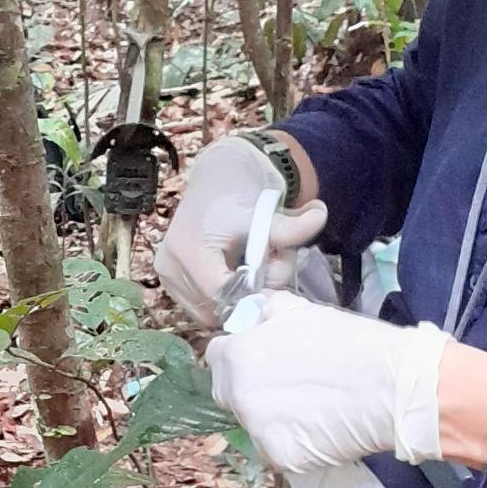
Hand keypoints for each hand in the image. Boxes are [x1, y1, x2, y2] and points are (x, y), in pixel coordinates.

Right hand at [154, 135, 327, 323]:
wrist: (218, 177)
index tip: (271, 286)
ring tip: (248, 268)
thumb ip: (292, 228)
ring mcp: (165, 274)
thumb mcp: (267, 214)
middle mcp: (170, 265)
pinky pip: (199, 304)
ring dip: (233, 297)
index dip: (252, 297)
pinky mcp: (166, 277)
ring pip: (209, 309)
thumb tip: (321, 216)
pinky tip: (232, 272)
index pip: (223, 296)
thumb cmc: (239, 196)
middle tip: (265, 268)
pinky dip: (220, 295)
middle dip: (246, 295)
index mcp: (190, 250)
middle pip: (216, 306)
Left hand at [205, 293, 448, 474]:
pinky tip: (322, 430)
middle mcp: (239, 396)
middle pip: (230, 394)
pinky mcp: (282, 458)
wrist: (393, 386)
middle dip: (250, 388)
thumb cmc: (350, 342)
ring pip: (255, 426)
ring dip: (273, 419)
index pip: (217, 357)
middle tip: (290, 385)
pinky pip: (279, 451)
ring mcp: (258, 431)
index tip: (261, 359)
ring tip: (312, 408)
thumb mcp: (301, 311)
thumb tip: (253, 314)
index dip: (240, 354)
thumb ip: (266, 312)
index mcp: (238, 357)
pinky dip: (296, 444)